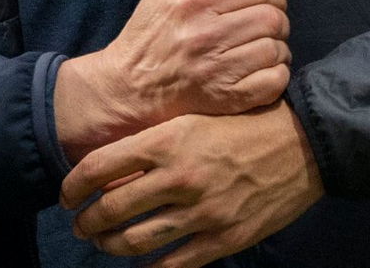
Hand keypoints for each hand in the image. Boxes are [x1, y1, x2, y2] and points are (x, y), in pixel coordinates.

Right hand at [53, 0, 289, 161]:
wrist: (129, 86)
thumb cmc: (152, 28)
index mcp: (197, 0)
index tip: (266, 0)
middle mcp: (208, 34)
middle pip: (272, 20)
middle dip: (278, 19)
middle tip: (268, 24)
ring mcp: (217, 70)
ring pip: (275, 50)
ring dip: (279, 47)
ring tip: (265, 46)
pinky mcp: (225, 99)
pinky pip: (272, 83)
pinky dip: (277, 74)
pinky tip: (264, 68)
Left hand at [61, 102, 323, 265]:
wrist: (304, 144)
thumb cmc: (249, 121)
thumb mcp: (200, 116)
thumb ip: (160, 139)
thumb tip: (116, 165)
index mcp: (172, 138)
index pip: (103, 164)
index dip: (74, 183)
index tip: (65, 194)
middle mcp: (180, 176)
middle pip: (111, 208)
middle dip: (86, 221)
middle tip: (79, 224)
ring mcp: (201, 212)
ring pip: (134, 241)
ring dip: (109, 246)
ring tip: (104, 243)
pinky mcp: (222, 239)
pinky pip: (170, 265)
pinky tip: (140, 266)